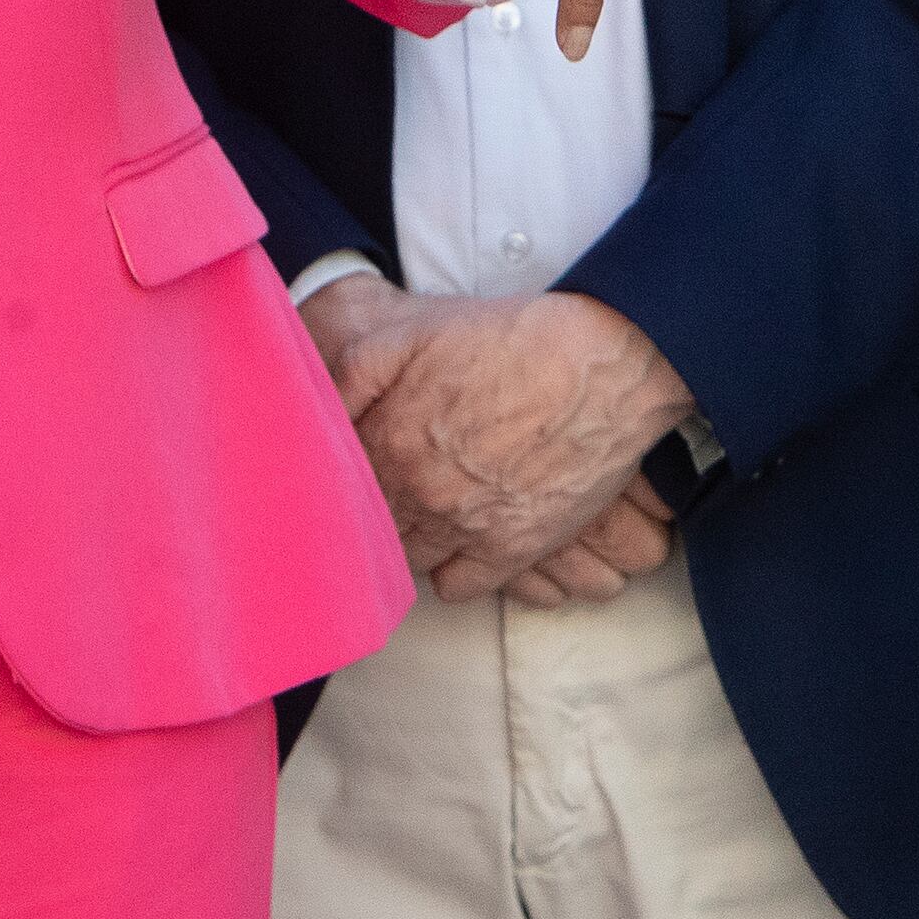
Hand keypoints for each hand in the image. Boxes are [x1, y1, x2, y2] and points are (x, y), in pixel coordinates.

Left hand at [305, 280, 691, 599]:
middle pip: (367, 526)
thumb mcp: (414, 332)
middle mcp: (420, 494)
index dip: (335, 479)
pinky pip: (457, 587)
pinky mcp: (513, 549)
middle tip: (381, 487)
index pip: (335, 487)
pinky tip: (457, 535)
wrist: (605, 362)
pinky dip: (451, 568)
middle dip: (364, 511)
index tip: (339, 473)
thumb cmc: (512, 337)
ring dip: (404, 538)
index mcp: (387, 441)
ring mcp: (466, 528)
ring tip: (418, 509)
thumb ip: (351, 376)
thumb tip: (314, 419)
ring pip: (405, 558)